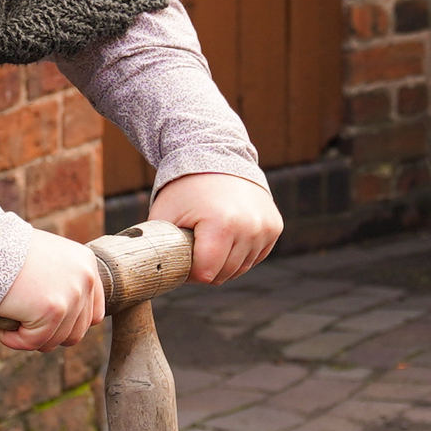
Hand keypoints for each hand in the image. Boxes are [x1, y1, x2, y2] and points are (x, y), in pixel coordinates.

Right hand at [0, 230, 103, 353]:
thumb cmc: (4, 251)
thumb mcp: (43, 259)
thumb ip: (60, 282)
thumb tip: (63, 315)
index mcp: (87, 264)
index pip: (92, 314)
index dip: (66, 325)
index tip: (43, 322)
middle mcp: (86, 278)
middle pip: (75, 333)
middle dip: (46, 333)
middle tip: (20, 322)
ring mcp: (72, 295)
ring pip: (54, 341)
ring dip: (28, 337)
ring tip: (8, 318)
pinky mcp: (53, 310)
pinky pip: (32, 342)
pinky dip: (12, 339)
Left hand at [154, 172, 282, 284]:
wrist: (217, 155)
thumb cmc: (185, 188)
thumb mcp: (164, 216)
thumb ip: (160, 248)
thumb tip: (156, 275)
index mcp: (221, 225)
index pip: (205, 274)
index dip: (189, 271)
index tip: (182, 256)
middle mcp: (249, 227)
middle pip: (223, 274)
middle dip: (205, 268)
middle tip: (193, 247)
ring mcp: (265, 227)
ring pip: (240, 269)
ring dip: (223, 262)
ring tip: (209, 238)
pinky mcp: (274, 226)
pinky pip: (255, 257)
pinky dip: (240, 253)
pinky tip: (227, 235)